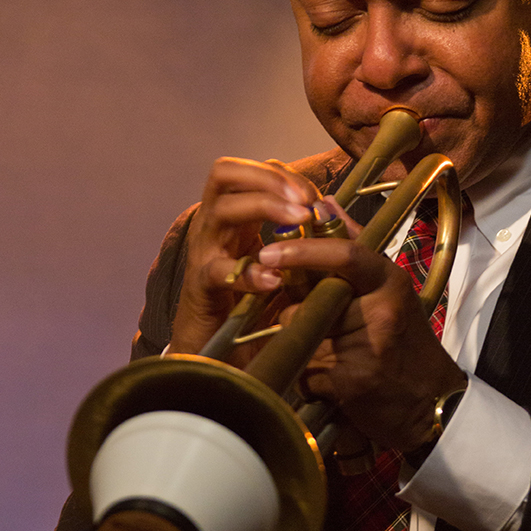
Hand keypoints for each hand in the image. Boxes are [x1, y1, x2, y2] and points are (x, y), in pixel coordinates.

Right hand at [169, 157, 318, 359]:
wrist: (213, 357)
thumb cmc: (251, 307)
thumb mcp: (280, 264)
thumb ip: (301, 238)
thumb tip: (330, 209)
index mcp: (234, 218)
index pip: (248, 172)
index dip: (282, 174)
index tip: (314, 195)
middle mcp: (214, 227)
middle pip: (224, 174)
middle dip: (269, 178)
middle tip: (304, 200)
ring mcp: (203, 254)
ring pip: (221, 209)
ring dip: (264, 207)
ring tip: (298, 222)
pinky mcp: (200, 288)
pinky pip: (218, 270)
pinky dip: (249, 272)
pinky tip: (274, 280)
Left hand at [258, 236, 466, 452]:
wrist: (430, 402)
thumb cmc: (405, 340)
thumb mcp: (389, 288)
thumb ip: (353, 244)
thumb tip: (323, 203)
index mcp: (390, 281)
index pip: (346, 255)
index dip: (303, 251)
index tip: (269, 252)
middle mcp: (382, 312)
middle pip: (309, 303)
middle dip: (302, 315)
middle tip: (324, 327)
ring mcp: (368, 348)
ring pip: (303, 338)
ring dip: (306, 348)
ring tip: (337, 355)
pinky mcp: (351, 383)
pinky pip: (306, 373)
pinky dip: (310, 379)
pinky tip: (336, 380)